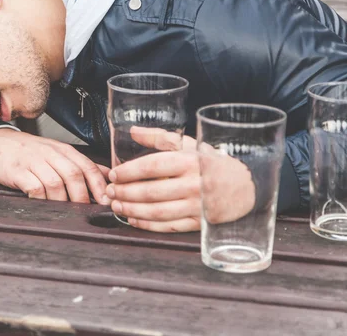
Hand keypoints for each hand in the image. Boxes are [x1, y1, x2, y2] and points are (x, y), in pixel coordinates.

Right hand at [0, 129, 109, 203]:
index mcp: (64, 150)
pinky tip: (43, 205)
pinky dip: (42, 200)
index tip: (105, 202)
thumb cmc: (30, 151)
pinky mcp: (18, 171)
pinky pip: (35, 187)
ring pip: (55, 183)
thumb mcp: (57, 152)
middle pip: (73, 175)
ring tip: (65, 213)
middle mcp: (51, 154)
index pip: (87, 167)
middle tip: (84, 212)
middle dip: (82, 197)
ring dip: (62, 201)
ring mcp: (34, 161)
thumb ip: (81, 164)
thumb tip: (107, 176)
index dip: (99, 186)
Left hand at [106, 127, 254, 231]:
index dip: (129, 171)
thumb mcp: (188, 145)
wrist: (248, 186)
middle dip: (125, 193)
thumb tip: (132, 131)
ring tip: (116, 206)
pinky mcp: (201, 223)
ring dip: (132, 210)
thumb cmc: (212, 162)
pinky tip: (133, 220)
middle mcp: (194, 184)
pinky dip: (148, 225)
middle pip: (151, 191)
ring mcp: (198, 206)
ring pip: (158, 212)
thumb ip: (159, 137)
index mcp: (190, 161)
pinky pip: (169, 227)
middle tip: (109, 192)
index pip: (153, 166)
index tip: (114, 175)